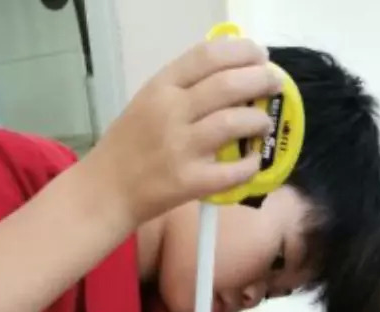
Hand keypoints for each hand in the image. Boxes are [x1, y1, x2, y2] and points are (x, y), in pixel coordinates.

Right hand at [89, 36, 282, 228]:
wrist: (105, 191)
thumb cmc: (128, 147)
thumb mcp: (147, 103)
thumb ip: (182, 89)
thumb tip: (229, 77)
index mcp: (161, 87)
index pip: (207, 56)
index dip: (241, 52)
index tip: (259, 55)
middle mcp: (171, 111)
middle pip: (227, 85)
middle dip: (260, 80)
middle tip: (274, 84)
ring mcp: (180, 148)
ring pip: (233, 123)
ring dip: (258, 120)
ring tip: (264, 123)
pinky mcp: (189, 182)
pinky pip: (232, 171)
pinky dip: (250, 165)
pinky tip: (254, 162)